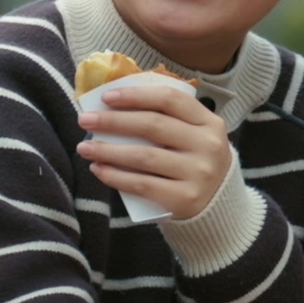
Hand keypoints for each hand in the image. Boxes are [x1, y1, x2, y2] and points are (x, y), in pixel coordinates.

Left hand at [77, 85, 231, 220]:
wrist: (218, 207)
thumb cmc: (194, 162)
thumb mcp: (194, 135)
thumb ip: (166, 118)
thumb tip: (113, 104)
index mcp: (209, 122)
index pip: (169, 99)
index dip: (136, 95)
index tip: (106, 97)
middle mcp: (207, 145)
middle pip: (153, 125)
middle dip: (114, 121)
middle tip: (85, 120)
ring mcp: (198, 173)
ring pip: (144, 156)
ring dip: (108, 150)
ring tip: (84, 147)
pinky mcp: (185, 199)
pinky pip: (143, 185)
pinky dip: (116, 177)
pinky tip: (99, 170)